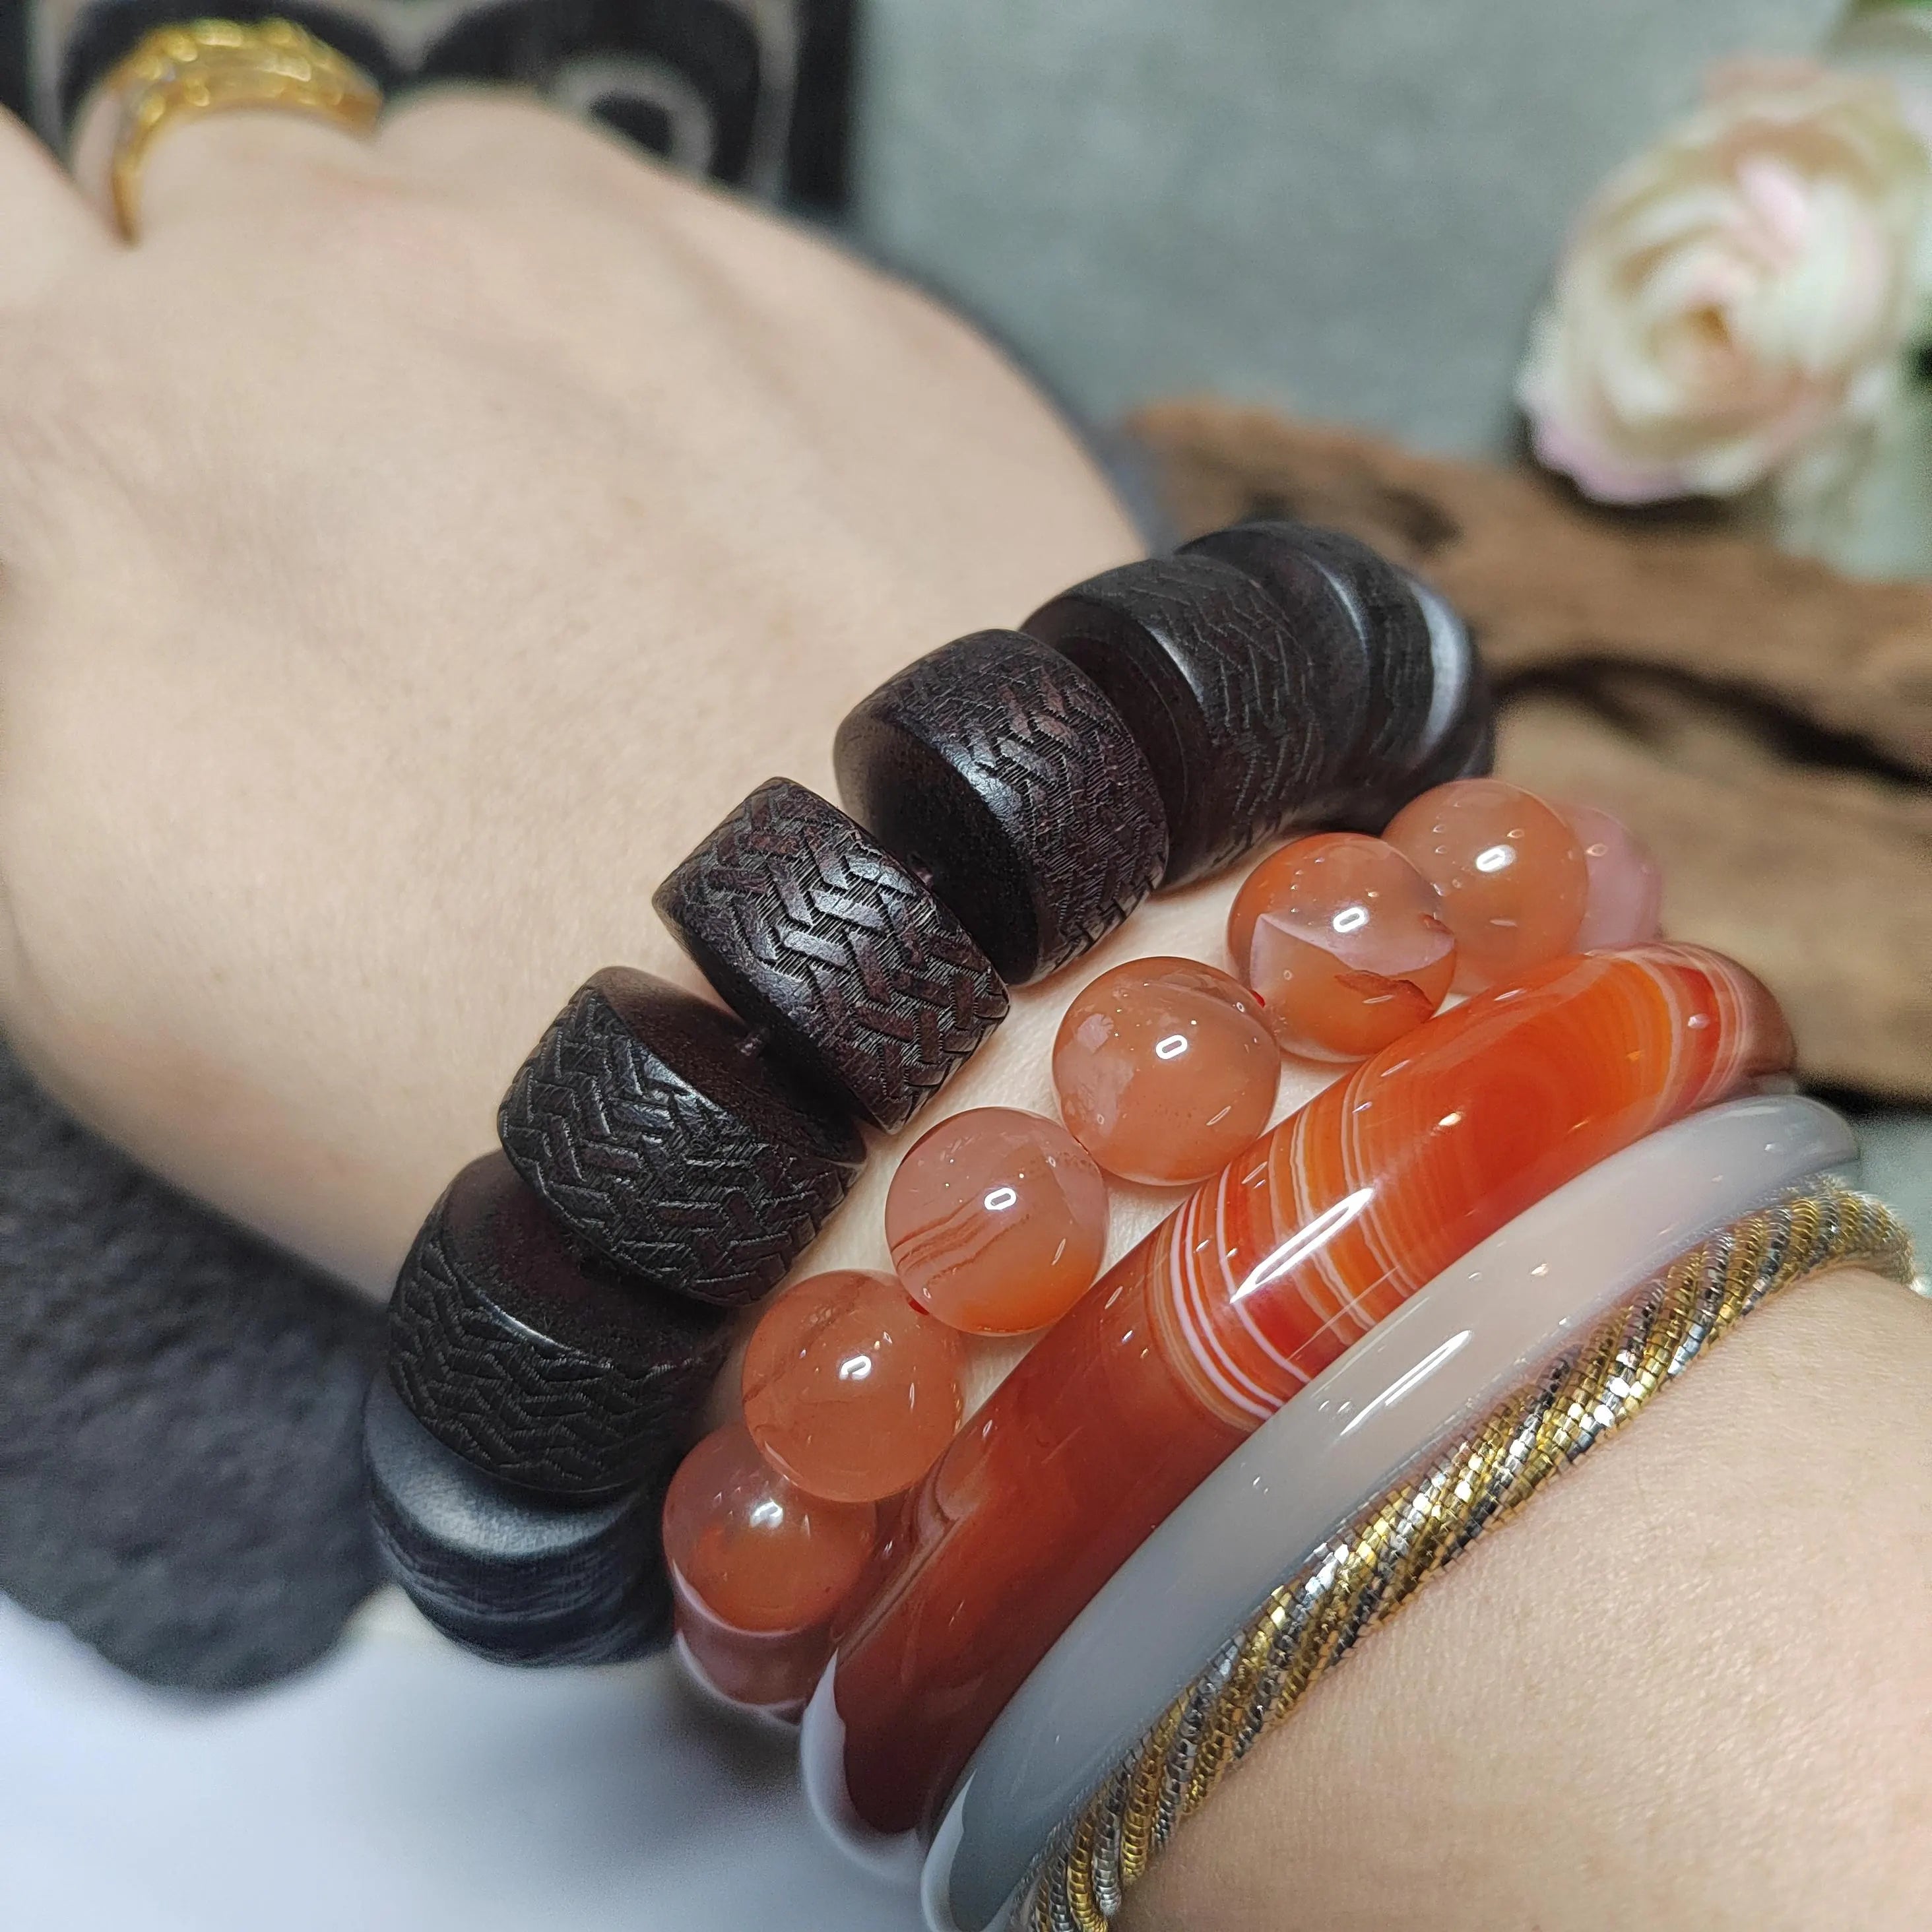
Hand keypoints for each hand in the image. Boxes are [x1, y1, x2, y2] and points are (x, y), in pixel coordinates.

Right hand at [0, 92, 1138, 1289]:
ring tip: (563, 576)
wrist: (896, 1077)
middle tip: (379, 566)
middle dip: (270, 345)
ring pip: (464, 190)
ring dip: (473, 330)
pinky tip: (717, 550)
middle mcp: (352, 281)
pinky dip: (672, 358)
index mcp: (109, 440)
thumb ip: (35, 627)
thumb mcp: (87, 907)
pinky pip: (689, 243)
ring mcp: (625, 260)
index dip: (58, 308)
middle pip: (232, 201)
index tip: (126, 407)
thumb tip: (60, 508)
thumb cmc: (469, 1054)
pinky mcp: (845, 305)